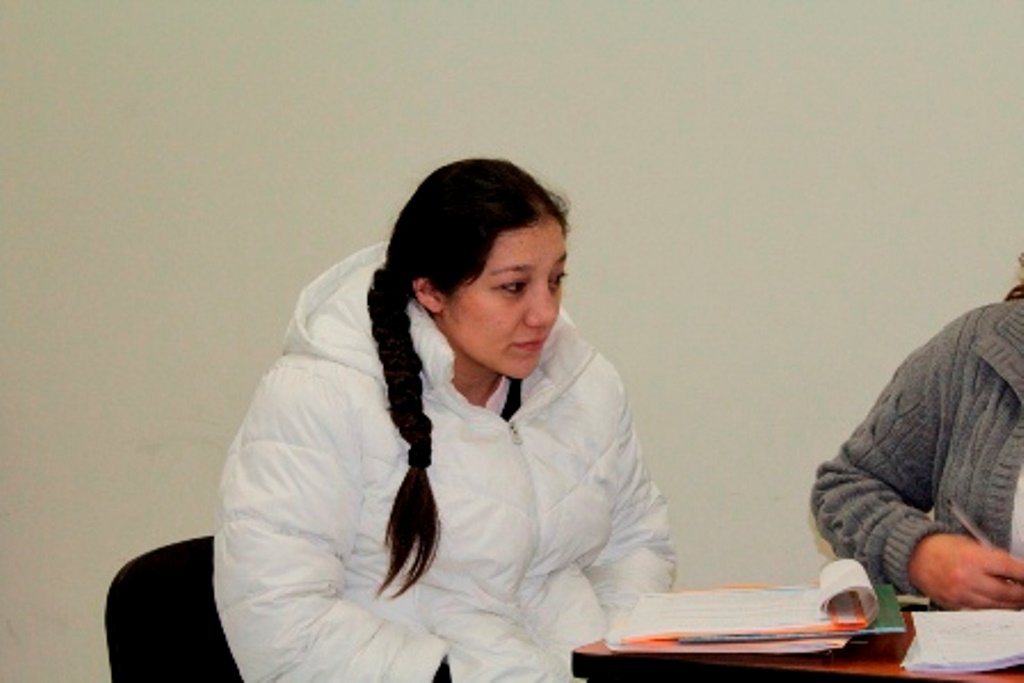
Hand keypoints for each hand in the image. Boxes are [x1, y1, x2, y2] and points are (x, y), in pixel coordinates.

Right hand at [908, 533, 1023, 609]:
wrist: (912, 557)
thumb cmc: (939, 547)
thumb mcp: (969, 544)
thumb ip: (993, 558)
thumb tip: (1016, 571)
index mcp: (972, 559)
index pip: (1011, 569)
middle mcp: (968, 579)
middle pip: (1008, 593)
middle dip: (1023, 593)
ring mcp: (961, 595)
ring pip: (997, 605)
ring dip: (1012, 603)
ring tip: (1019, 598)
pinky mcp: (955, 604)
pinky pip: (982, 609)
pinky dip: (994, 606)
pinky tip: (1000, 601)